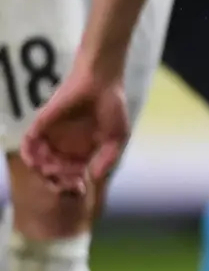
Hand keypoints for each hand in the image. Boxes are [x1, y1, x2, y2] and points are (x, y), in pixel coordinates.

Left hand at [19, 58, 130, 197]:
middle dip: (56, 180)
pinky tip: (38, 162)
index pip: (72, 173)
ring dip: (43, 169)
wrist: (102, 83)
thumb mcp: (117, 138)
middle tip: (65, 181)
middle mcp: (65, 144)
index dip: (72, 183)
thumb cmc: (112, 107)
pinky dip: (30, 155)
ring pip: (39, 159)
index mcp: (82, 149)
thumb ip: (108, 159)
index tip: (79, 188)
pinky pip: (29, 143)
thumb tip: (93, 177)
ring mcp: (52, 134)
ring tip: (53, 171)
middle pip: (53, 170)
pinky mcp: (42, 124)